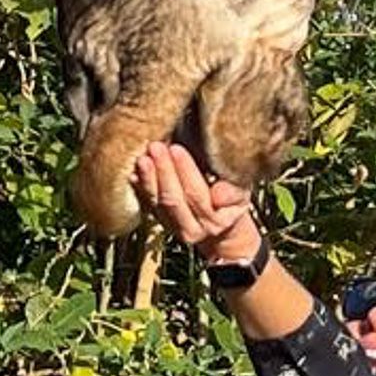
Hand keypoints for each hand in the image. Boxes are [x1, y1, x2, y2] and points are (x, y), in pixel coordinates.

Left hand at [132, 142, 259, 262]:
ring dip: (148, 178)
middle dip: (163, 171)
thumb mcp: (242, 197)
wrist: (222, 229)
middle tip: (156, 147)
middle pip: (172, 199)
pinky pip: (147, 205)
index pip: (196, 194)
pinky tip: (134, 174)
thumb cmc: (233, 204)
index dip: (185, 172)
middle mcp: (191, 228)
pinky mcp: (161, 222)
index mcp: (214, 221)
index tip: (177, 149)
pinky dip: (139, 188)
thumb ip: (233, 193)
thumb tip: (218, 195)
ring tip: (143, 157)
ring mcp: (173, 227)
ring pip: (156, 203)